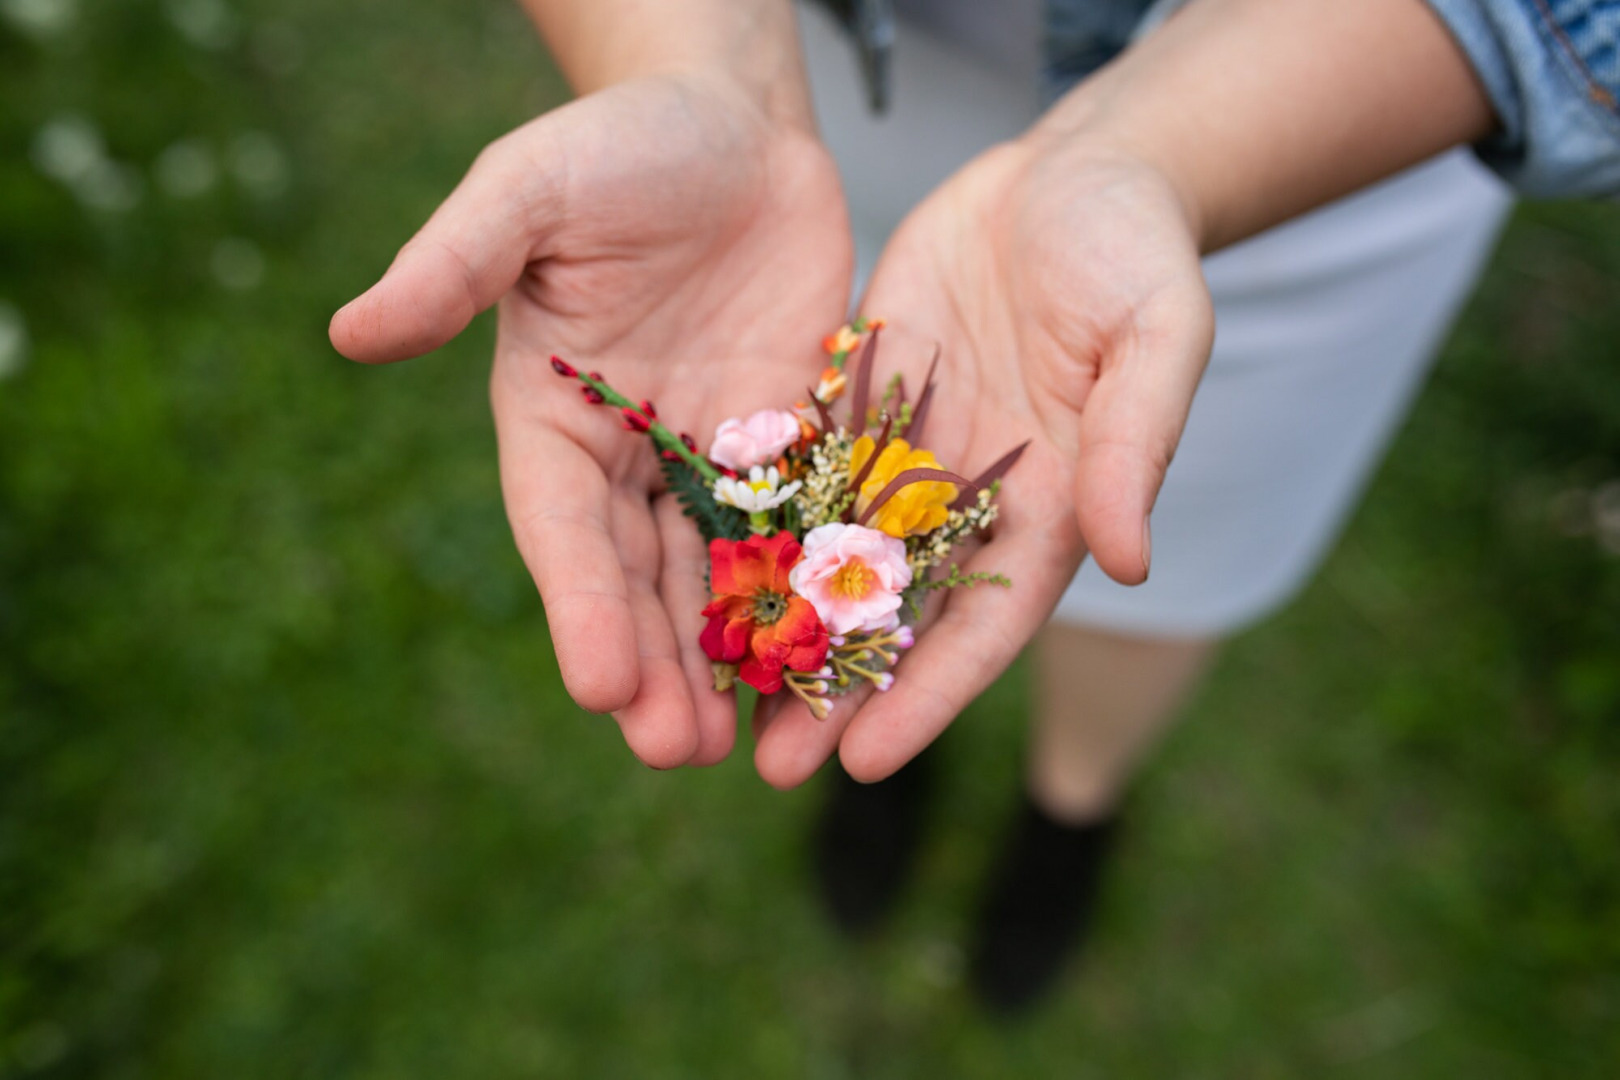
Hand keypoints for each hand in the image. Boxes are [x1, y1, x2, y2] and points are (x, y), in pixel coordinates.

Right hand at [331, 72, 851, 767]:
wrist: (734, 126)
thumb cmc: (619, 147)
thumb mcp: (531, 192)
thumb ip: (454, 262)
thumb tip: (351, 332)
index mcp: (551, 416)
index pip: (562, 528)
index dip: (580, 606)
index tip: (598, 685)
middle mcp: (628, 454)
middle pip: (640, 576)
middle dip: (657, 664)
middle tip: (676, 752)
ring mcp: (713, 455)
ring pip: (720, 573)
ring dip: (729, 658)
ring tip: (748, 748)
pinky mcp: (789, 442)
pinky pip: (802, 528)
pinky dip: (811, 595)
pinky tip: (829, 661)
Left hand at [752, 139, 1213, 786]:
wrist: (1072, 174)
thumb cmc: (1134, 251)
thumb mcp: (1155, 337)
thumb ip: (1135, 444)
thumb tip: (1132, 562)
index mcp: (1050, 508)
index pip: (986, 625)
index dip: (928, 696)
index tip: (867, 763)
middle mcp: (969, 500)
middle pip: (898, 615)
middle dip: (839, 691)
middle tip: (773, 768)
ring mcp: (907, 456)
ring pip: (835, 560)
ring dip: (786, 629)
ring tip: (723, 695)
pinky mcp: (857, 404)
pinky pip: (799, 473)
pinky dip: (758, 528)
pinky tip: (701, 574)